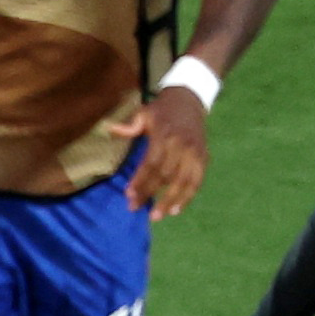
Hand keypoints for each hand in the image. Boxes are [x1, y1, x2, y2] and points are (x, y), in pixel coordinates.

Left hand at [119, 81, 213, 218]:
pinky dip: (188, 197)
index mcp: (166, 135)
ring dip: (169, 201)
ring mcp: (195, 152)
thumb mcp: (144, 113)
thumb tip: (110, 130)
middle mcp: (183, 145)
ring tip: (156, 216)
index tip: (128, 194)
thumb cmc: (162, 110)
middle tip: (134, 208)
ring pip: (183, 181)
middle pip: (166, 175)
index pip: (152, 163)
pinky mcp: (203, 157)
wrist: (190, 100)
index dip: (140, 180)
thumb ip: (130, 126)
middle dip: (149, 193)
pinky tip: (175, 210)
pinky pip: (197, 181)